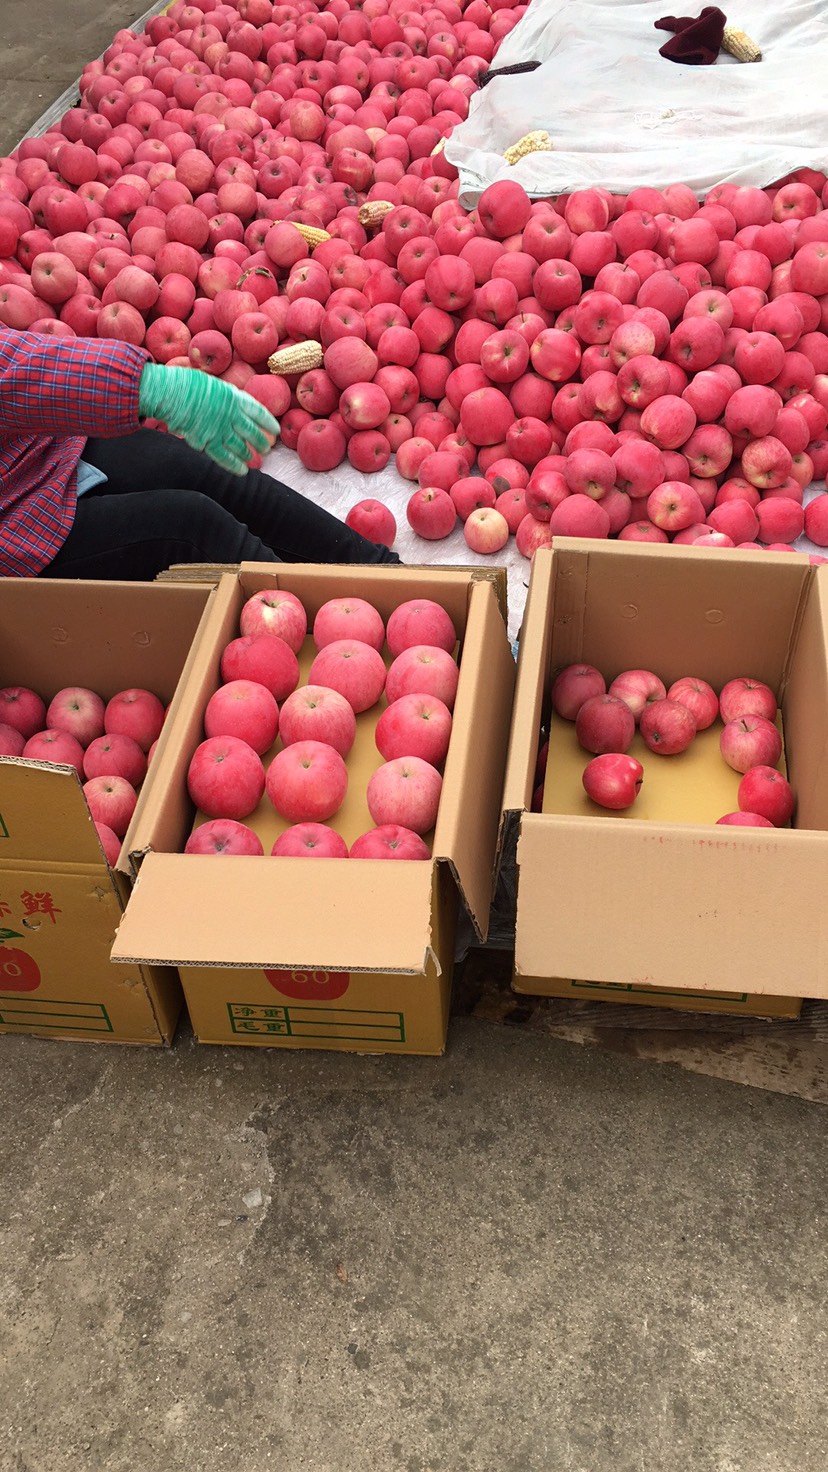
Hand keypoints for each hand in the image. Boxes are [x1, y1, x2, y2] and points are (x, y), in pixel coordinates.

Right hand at [138, 363, 278, 474]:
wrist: (170, 393)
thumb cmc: (187, 384)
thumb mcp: (214, 383)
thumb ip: (228, 394)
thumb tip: (237, 399)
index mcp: (235, 398)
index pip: (259, 413)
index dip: (268, 423)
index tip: (275, 430)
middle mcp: (231, 415)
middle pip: (252, 433)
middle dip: (261, 442)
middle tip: (266, 449)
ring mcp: (220, 429)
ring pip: (240, 447)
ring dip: (248, 454)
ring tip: (253, 459)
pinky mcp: (207, 441)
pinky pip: (224, 457)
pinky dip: (234, 465)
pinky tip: (242, 471)